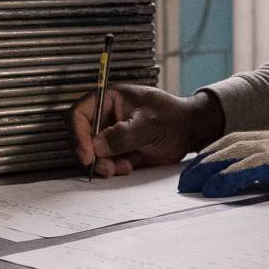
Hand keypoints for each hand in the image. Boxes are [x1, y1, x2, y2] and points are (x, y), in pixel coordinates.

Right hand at [69, 84, 223, 177]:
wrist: (190, 132)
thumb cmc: (173, 117)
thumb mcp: (149, 123)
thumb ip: (123, 135)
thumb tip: (97, 146)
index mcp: (109, 99)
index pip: (79, 114)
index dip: (78, 134)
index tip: (87, 154)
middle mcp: (106, 117)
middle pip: (83, 138)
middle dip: (92, 155)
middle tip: (106, 167)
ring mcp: (111, 135)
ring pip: (93, 154)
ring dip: (104, 164)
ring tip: (124, 167)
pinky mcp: (118, 151)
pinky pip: (106, 163)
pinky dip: (114, 169)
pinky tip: (130, 166)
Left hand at [178, 117, 268, 197]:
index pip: (241, 139)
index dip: (217, 150)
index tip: (200, 162)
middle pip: (229, 146)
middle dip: (204, 161)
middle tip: (184, 176)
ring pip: (232, 157)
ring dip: (207, 171)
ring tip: (189, 184)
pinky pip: (247, 172)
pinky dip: (226, 180)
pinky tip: (212, 189)